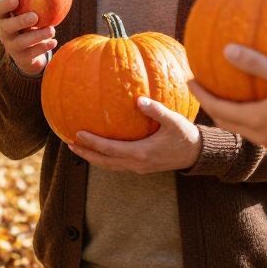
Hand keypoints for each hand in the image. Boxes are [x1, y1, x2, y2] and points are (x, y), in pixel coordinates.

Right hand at [0, 0, 56, 74]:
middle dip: (20, 21)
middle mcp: (6, 33)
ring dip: (37, 35)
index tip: (16, 0)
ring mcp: (12, 47)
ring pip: (21, 42)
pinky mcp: (22, 59)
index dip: (4, 5)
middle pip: (7, 27)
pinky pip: (32, 54)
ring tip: (52, 30)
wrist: (30, 55)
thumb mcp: (29, 13)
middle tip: (35, 17)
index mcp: (6, 19)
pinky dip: (44, 47)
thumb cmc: (31, 26)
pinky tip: (54, 42)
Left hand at [68, 97, 201, 172]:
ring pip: (110, 165)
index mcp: (141, 153)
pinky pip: (118, 163)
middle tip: (69, 143)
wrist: (197, 154)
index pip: (110, 150)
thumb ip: (156, 110)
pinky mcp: (142, 166)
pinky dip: (105, 157)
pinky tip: (100, 147)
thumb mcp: (173, 121)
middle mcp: (137, 163)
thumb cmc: (186, 135)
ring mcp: (139, 167)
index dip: (93, 143)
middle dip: (86, 154)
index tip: (77, 134)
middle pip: (105, 162)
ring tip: (78, 147)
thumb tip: (138, 99)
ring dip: (94, 157)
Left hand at [188, 44, 266, 158]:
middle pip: (229, 123)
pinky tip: (263, 109)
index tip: (190, 81)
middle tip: (204, 90)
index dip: (202, 95)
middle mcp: (264, 137)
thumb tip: (226, 49)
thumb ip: (256, 63)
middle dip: (213, 106)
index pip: (218, 109)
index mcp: (258, 120)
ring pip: (246, 131)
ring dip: (233, 115)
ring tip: (230, 98)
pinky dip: (253, 121)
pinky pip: (264, 134)